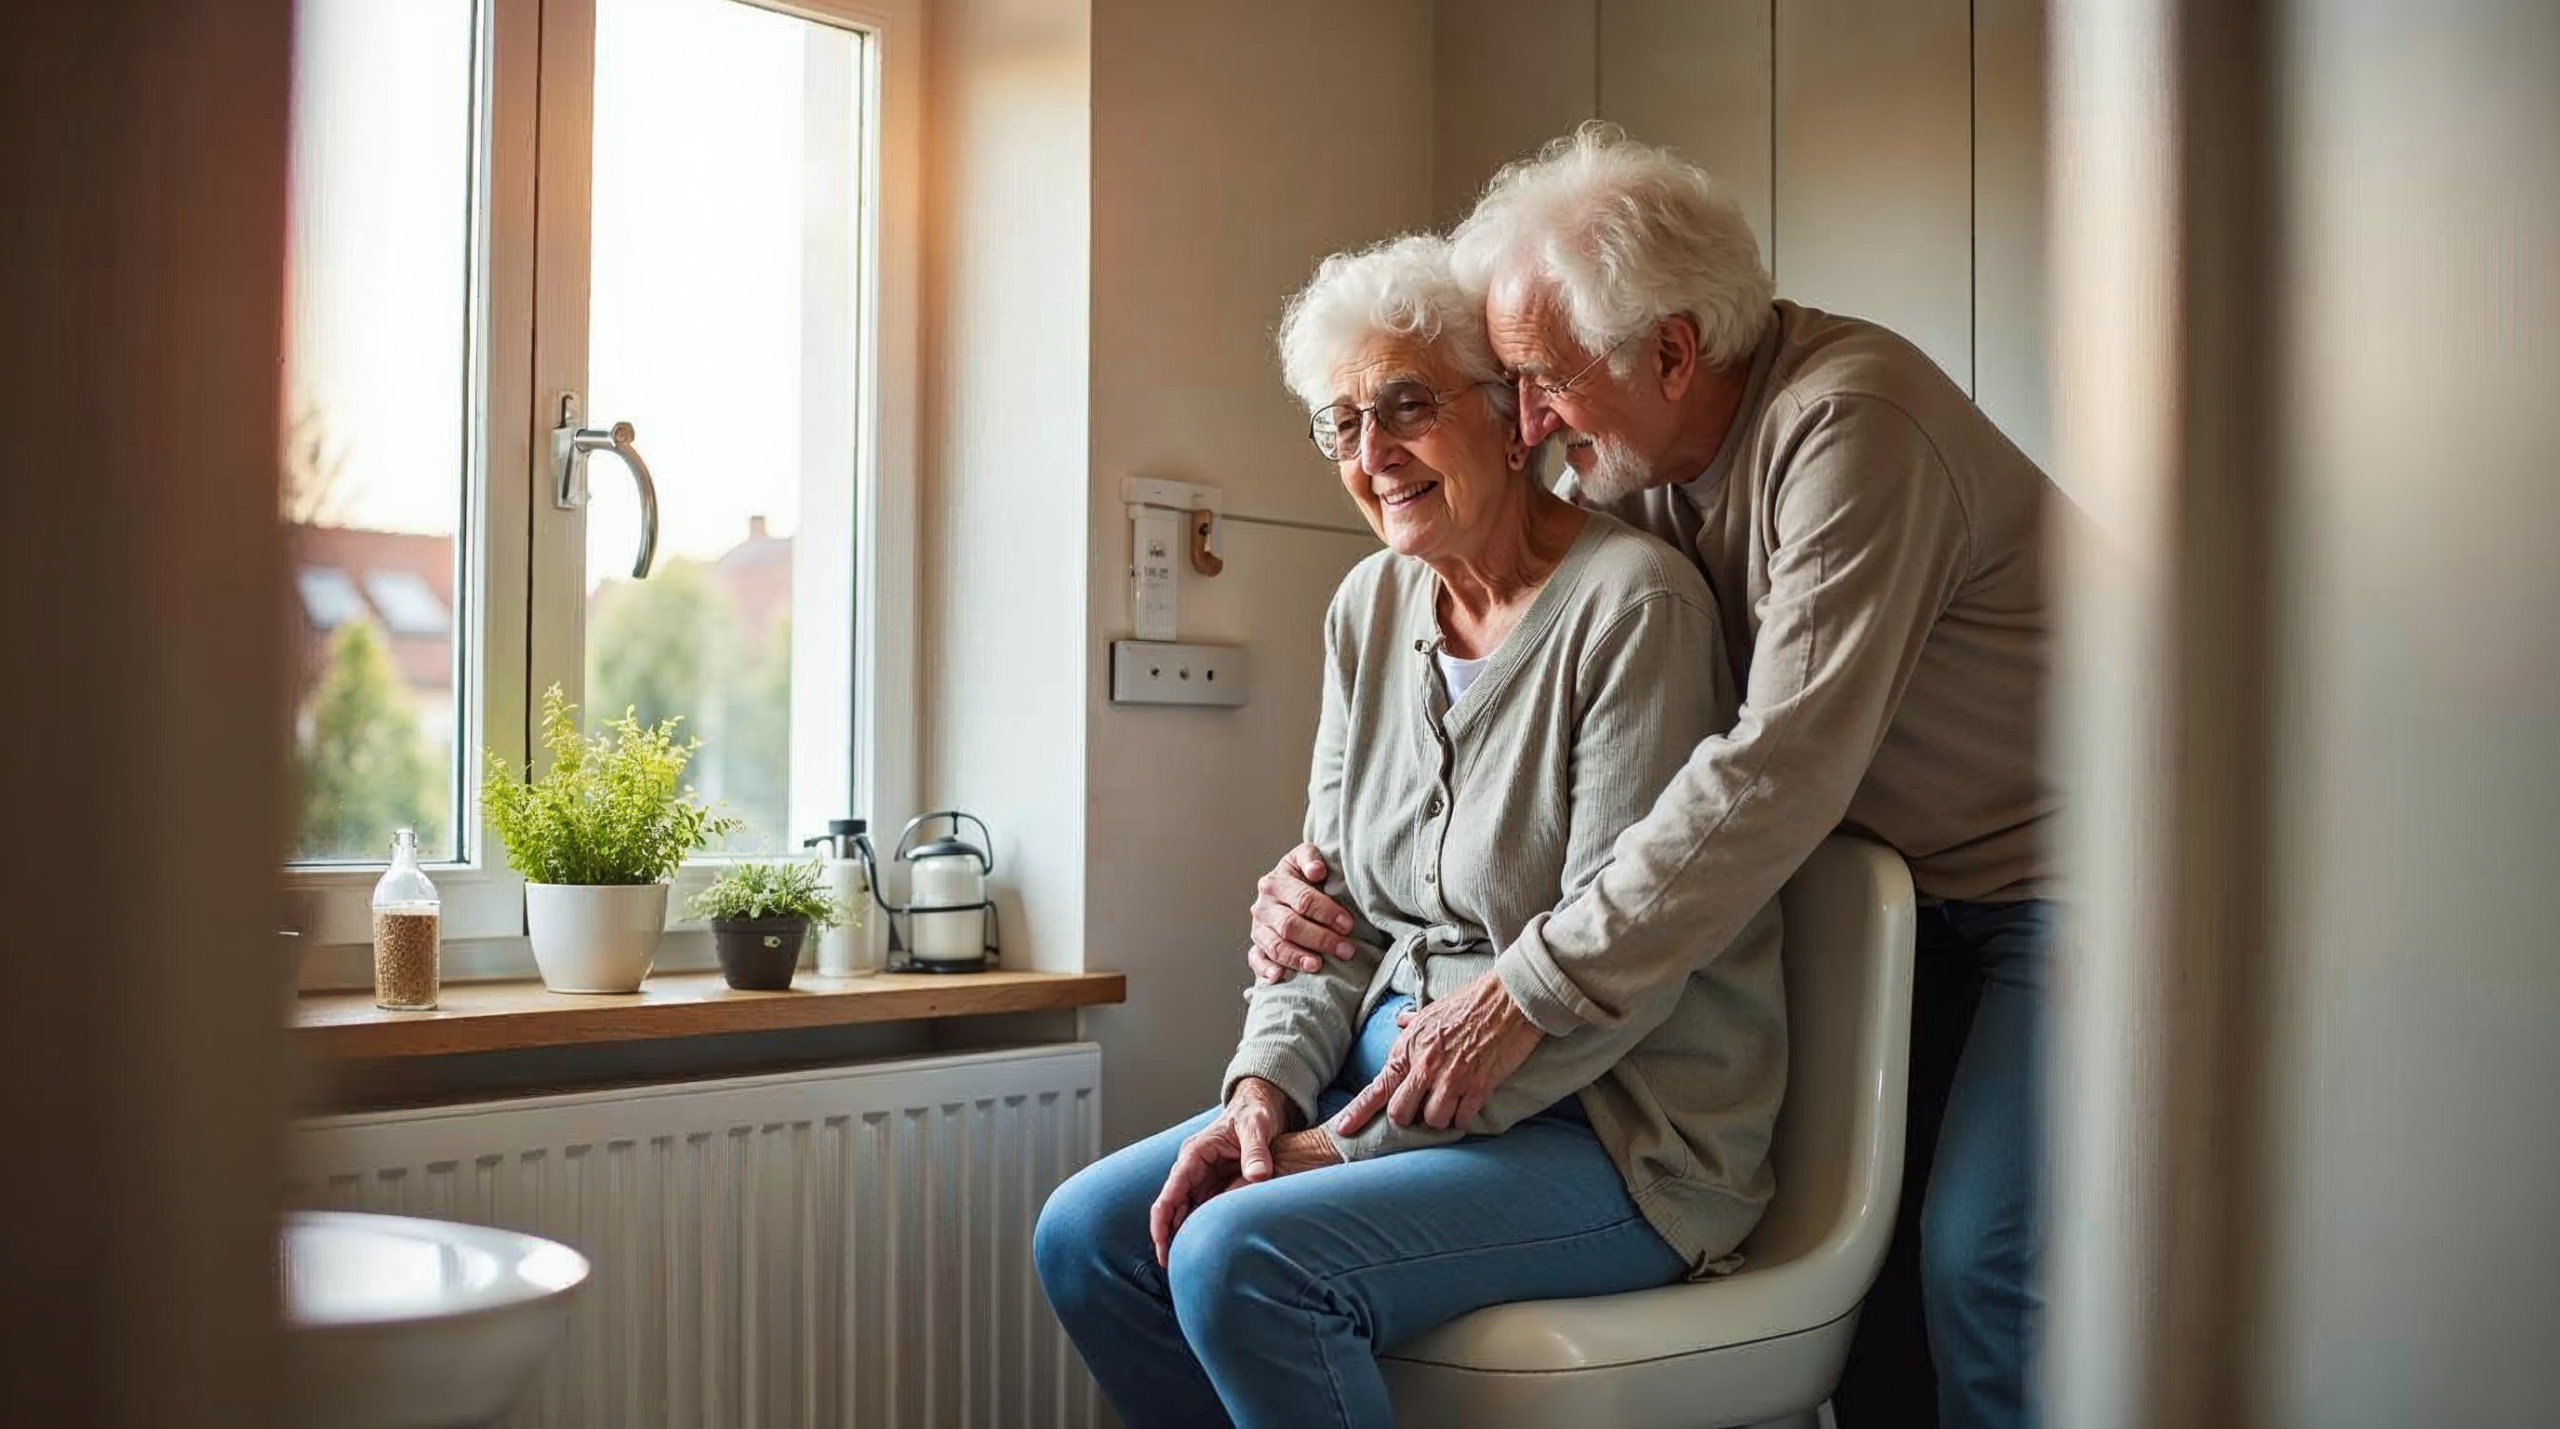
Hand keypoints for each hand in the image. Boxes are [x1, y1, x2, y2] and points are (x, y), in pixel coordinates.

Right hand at [1150, 1079, 1290, 1266]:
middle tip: (1170, 1265)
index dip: (1162, 1219)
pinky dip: (1196, 1228)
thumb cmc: (1256, 1113)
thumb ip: (1256, 1150)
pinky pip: (1200, 1209)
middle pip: (1171, 1205)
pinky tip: (1200, 1248)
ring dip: (1179, 1234)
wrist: (1262, 1106)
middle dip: (1166, 1234)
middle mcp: (1193, 1166)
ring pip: (1183, 1211)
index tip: (1162, 1245)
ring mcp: (1202, 1176)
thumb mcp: (1257, 1126)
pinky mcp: (1214, 1184)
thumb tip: (1258, 1175)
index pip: (1170, 1191)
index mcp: (1195, 1153)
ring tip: (1182, 1263)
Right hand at [1247, 843, 1357, 982]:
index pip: (1302, 900)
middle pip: (1290, 925)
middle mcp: (1263, 906)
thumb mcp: (1305, 858)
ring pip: (1275, 946)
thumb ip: (1310, 858)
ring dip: (1297, 957)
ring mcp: (1258, 928)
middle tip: (1345, 950)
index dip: (1326, 913)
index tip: (1348, 925)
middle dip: (1320, 939)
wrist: (1286, 888)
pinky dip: (1265, 970)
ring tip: (1318, 965)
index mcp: (1275, 883)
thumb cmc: (1303, 876)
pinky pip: (1256, 960)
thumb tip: (1317, 871)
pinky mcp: (1256, 946)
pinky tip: (1279, 977)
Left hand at [1334, 973, 1543, 1134]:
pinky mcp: (1478, 1087)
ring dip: (1439, 1118)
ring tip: (1449, 1102)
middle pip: (1401, 1114)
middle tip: (1419, 1109)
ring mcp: (1452, 1078)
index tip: (1342, 1130)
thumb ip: (1411, 1023)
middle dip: (1407, 1118)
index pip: (1377, 1088)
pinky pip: (1462, 1119)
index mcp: (1409, 1047)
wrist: (1508, 999)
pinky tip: (1467, 1104)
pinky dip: (1463, 1117)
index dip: (1357, 1112)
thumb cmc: (1469, 1002)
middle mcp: (1425, 1066)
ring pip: (1433, 1121)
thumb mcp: (1431, 1009)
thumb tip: (1399, 1020)